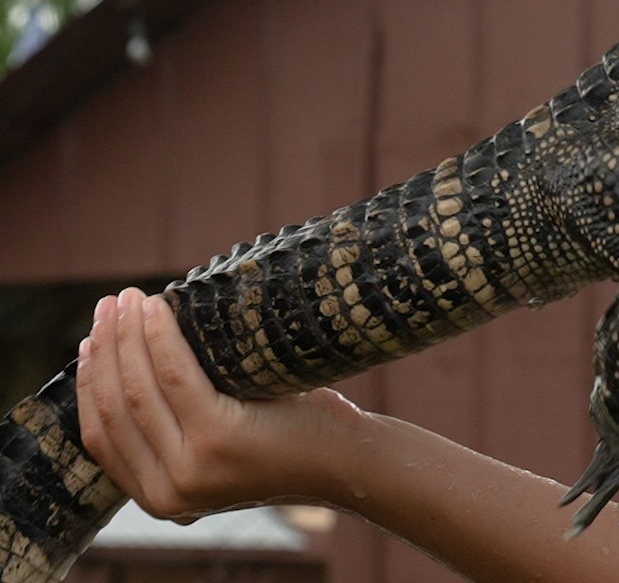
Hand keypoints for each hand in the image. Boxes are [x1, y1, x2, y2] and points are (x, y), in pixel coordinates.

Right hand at [75, 288, 361, 519]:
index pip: (101, 436)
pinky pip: (178, 378)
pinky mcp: (221, 439)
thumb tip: (129, 360)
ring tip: (129, 299)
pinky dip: (160, 338)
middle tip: (108, 306)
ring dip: (127, 337)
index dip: (91, 383)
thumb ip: (173, 429)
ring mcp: (192, 469)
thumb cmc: (287, 438)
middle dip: (105, 350)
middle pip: (115, 409)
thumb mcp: (215, 448)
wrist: (348, 460)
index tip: (91, 341)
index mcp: (159, 497)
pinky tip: (158, 309)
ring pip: (139, 390)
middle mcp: (168, 492)